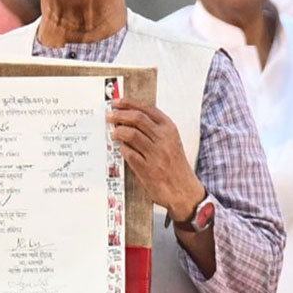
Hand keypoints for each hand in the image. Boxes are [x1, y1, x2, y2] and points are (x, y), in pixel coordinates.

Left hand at [107, 99, 203, 222]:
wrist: (183, 189)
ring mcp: (155, 154)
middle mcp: (163, 139)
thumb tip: (130, 116)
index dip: (129, 103)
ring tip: (114, 133)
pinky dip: (122, 149)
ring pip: (130, 134)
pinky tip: (122, 149)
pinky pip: (128, 153)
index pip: (147, 109)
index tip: (117, 103)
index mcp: (169, 129)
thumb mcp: (171, 141)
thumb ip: (155, 128)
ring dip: (118, 132)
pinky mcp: (146, 168)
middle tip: (109, 116)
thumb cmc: (175, 164)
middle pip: (136, 118)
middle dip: (119, 115)